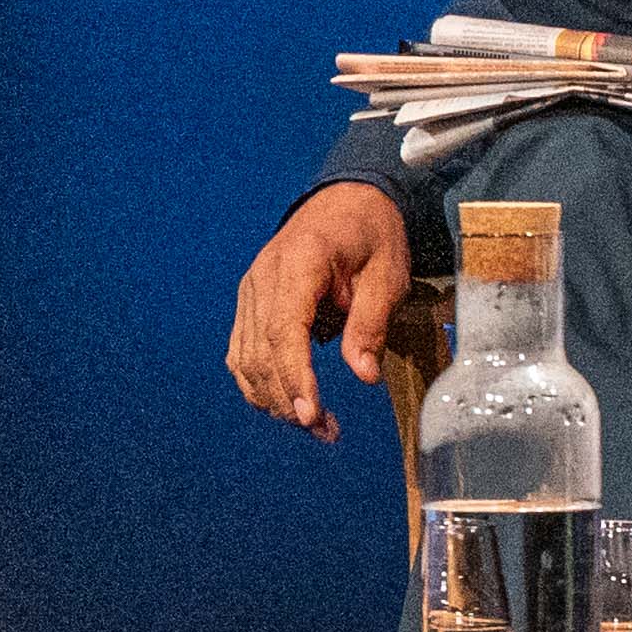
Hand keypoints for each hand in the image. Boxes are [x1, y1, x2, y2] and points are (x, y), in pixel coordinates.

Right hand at [229, 182, 413, 440]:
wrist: (347, 199)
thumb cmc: (372, 234)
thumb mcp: (388, 273)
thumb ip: (370, 323)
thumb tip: (363, 375)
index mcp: (297, 264)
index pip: (284, 332)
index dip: (294, 377)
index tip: (310, 414)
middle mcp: (261, 279)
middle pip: (260, 352)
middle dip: (287, 398)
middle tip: (325, 431)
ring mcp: (249, 291)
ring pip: (245, 357)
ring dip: (272, 397)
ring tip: (313, 424)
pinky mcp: (250, 303)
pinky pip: (243, 349)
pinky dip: (259, 380)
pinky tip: (286, 402)